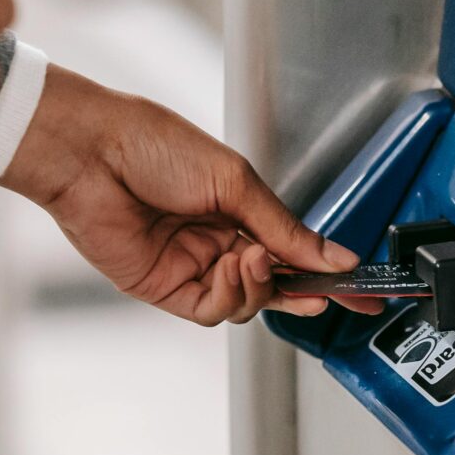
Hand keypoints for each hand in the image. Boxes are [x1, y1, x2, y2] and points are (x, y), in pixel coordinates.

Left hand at [1, 66, 358, 326]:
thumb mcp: (235, 182)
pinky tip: (231, 266)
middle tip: (326, 292)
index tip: (362, 288)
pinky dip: (231, 294)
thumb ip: (286, 229)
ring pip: (246, 302)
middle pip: (274, 283)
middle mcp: (216, 240)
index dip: (326, 271)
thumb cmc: (151, 145)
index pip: (292, 249)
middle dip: (302, 289)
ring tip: (252, 256)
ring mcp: (191, 265)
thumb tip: (333, 257)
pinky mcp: (163, 287)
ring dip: (260, 286)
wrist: (92, 152)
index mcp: (237, 208)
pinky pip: (212, 309)